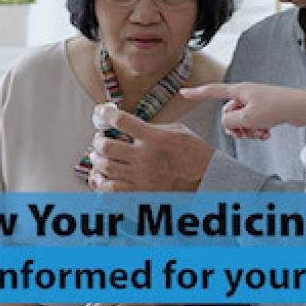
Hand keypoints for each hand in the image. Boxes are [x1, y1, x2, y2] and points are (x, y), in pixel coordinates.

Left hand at [89, 104, 213, 191]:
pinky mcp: (140, 193)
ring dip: (98, 160)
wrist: (207, 179)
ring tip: (99, 157)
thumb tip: (131, 125)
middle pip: (106, 146)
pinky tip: (103, 177)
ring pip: (105, 167)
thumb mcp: (177, 131)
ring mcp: (141, 177)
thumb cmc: (195, 154)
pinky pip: (111, 190)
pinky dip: (102, 182)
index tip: (100, 111)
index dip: (105, 114)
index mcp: (154, 138)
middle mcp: (145, 157)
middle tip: (99, 140)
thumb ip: (152, 128)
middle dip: (98, 141)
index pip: (121, 121)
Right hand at [182, 83, 304, 138]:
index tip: (183, 92)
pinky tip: (267, 133)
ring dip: (248, 130)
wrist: (300, 108)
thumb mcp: (247, 117)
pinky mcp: (265, 110)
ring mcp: (256, 102)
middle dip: (235, 126)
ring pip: (241, 121)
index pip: (213, 91)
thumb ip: (230, 121)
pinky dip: (258, 130)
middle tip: (245, 132)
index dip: (197, 93)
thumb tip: (227, 123)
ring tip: (260, 132)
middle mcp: (246, 94)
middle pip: (228, 113)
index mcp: (239, 90)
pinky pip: (253, 123)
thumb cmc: (276, 107)